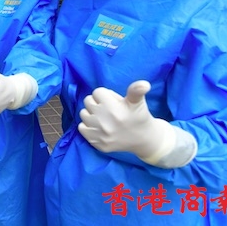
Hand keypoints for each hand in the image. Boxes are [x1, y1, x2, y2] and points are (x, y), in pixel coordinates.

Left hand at [78, 80, 195, 166]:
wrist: (143, 140)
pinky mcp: (96, 143)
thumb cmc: (139, 117)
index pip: (97, 92)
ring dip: (91, 113)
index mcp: (114, 109)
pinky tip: (99, 127)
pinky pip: (81, 127)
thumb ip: (136, 90)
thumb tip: (145, 84)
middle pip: (88, 101)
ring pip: (83, 113)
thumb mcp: (138, 102)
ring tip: (104, 117)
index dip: (105, 95)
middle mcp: (104, 121)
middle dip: (97, 102)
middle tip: (108, 109)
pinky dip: (87, 125)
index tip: (114, 102)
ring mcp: (99, 133)